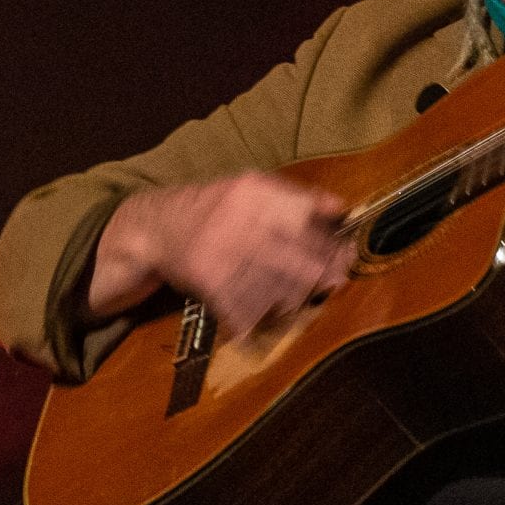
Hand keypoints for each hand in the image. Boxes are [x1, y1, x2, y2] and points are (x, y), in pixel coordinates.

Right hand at [91, 173, 354, 339]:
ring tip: (301, 297)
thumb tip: (342, 210)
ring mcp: (222, 251)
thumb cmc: (215, 207)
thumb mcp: (252, 187)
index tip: (348, 255)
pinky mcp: (208, 280)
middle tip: (335, 281)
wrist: (155, 226)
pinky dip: (260, 316)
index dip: (333, 241)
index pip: (307, 218)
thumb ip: (297, 196)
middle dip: (322, 273)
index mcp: (254, 191)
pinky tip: (266, 315)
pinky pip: (247, 306)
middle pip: (298, 256)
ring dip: (295, 296)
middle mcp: (238, 218)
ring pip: (277, 285)